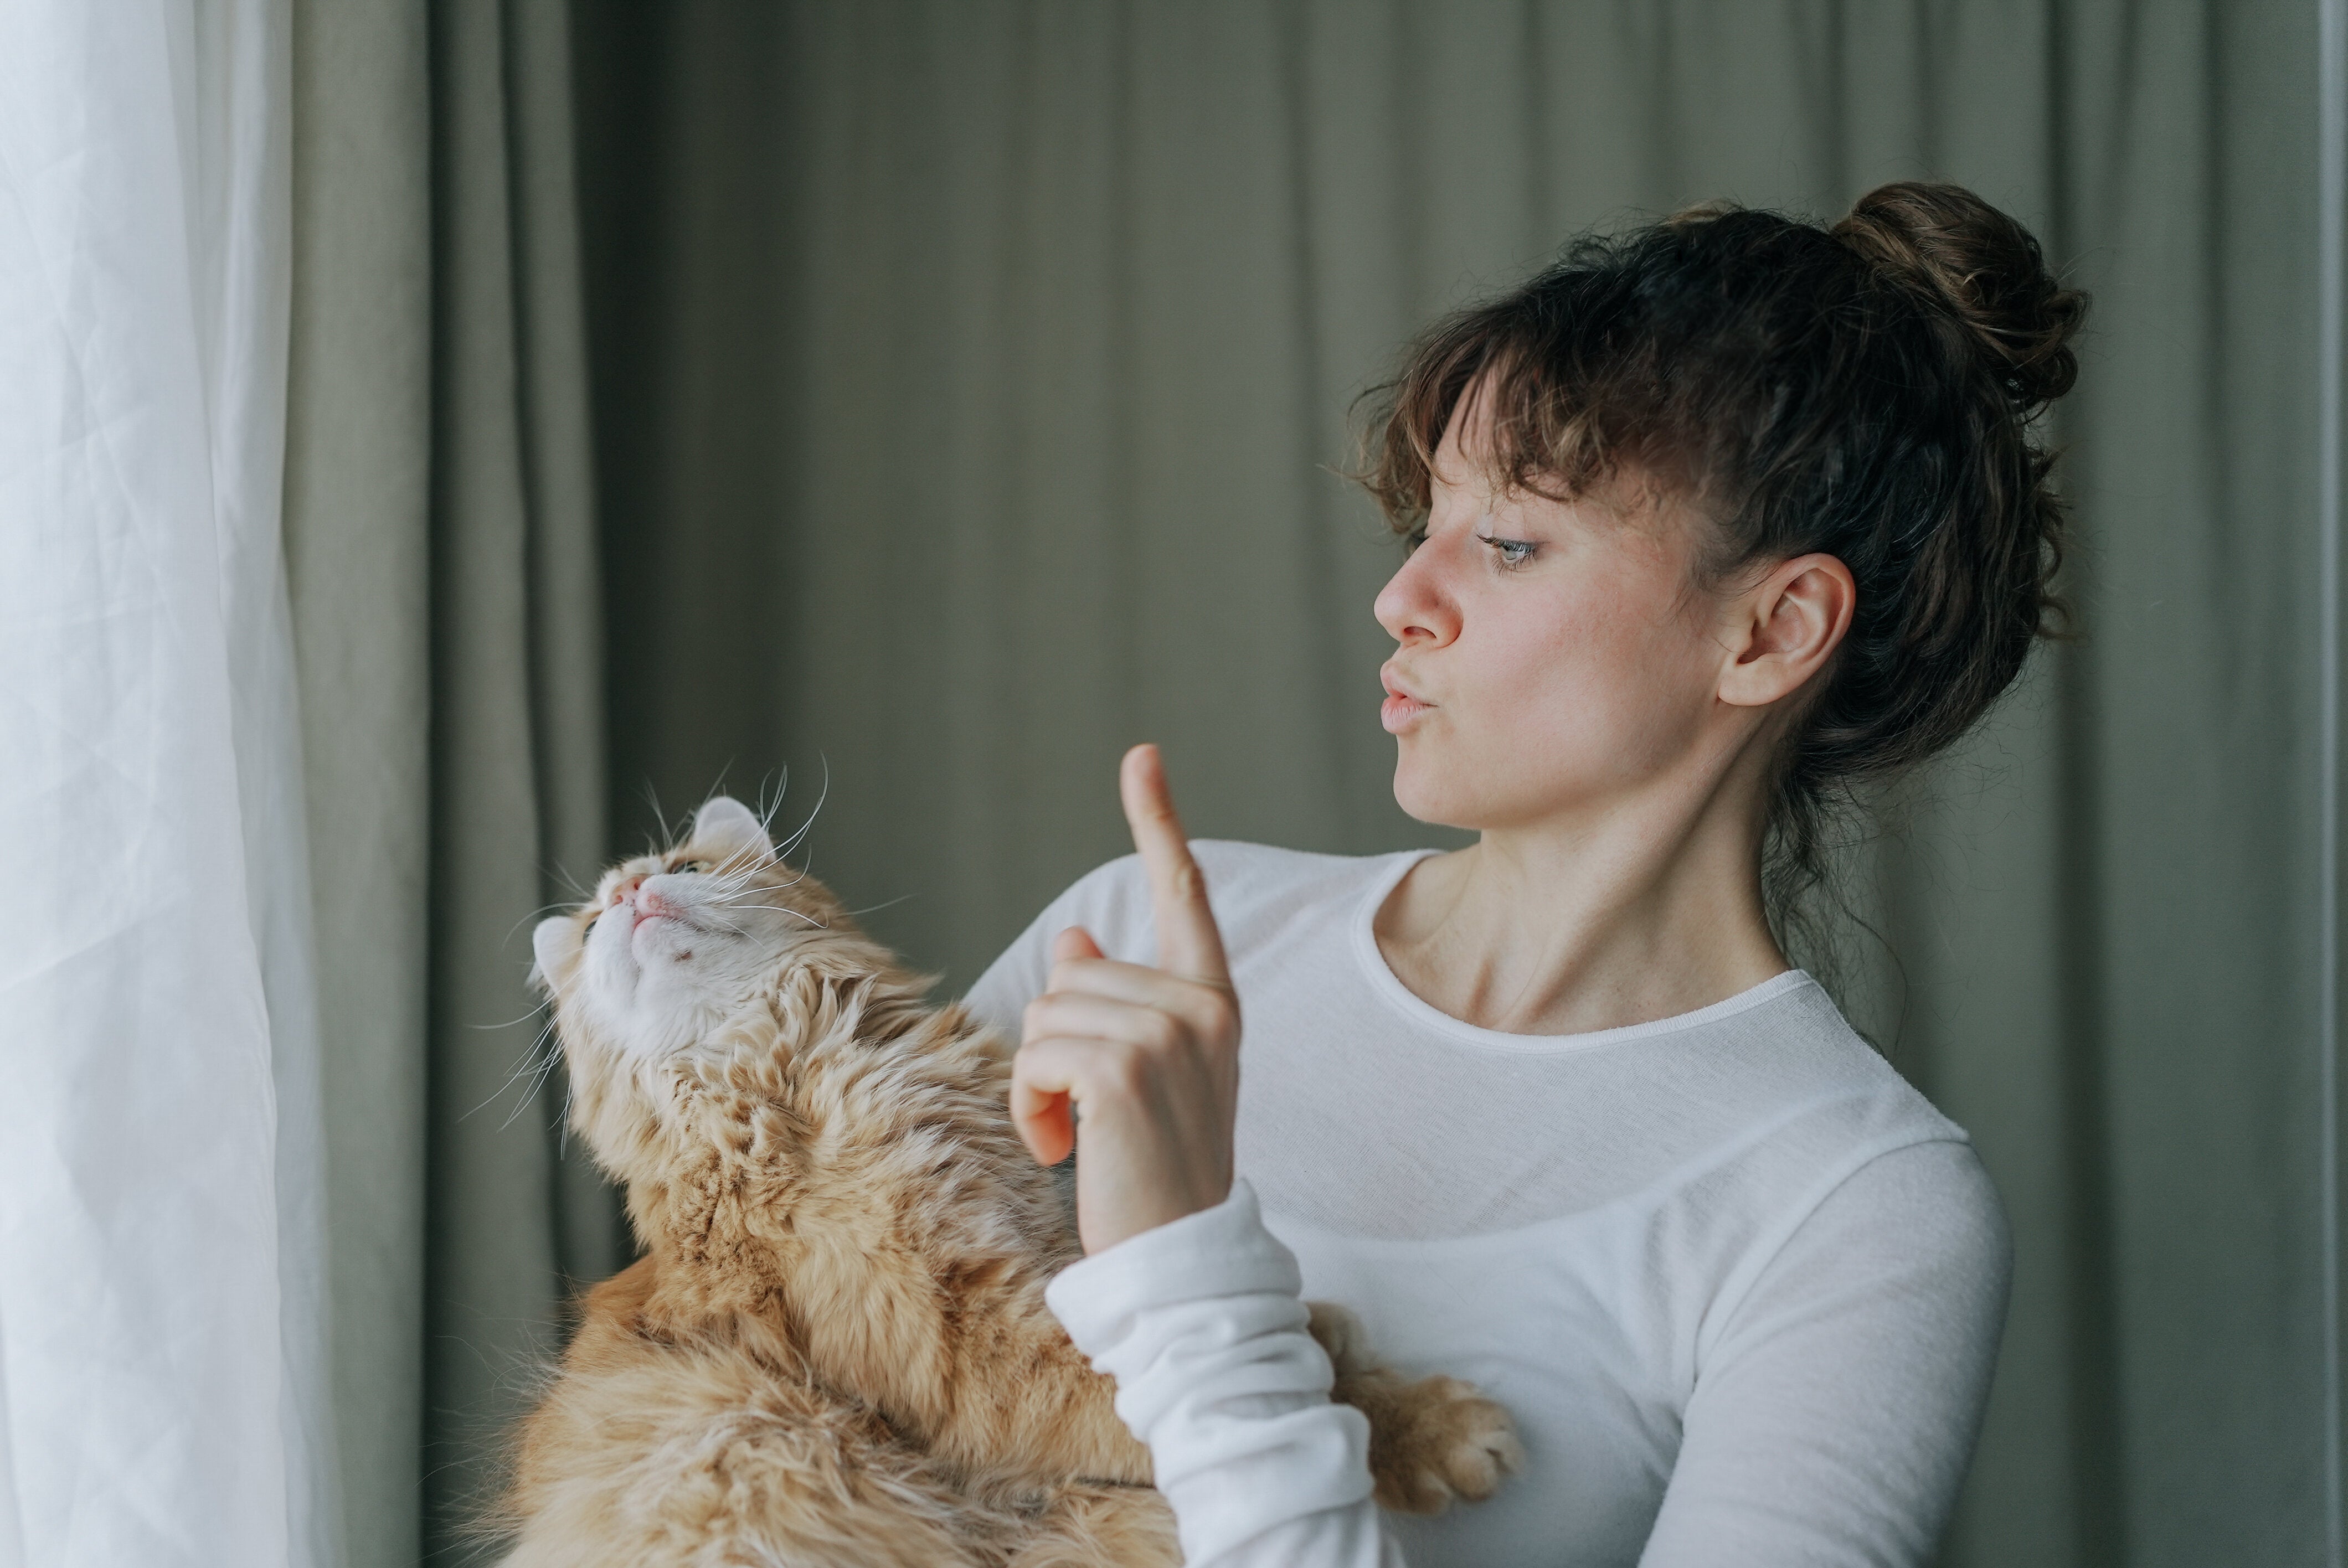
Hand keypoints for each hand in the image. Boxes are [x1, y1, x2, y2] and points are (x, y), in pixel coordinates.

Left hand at [1010, 743, 1240, 1254]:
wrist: (1180, 1257)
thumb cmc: (1154, 1170)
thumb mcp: (1144, 1077)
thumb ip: (1118, 1004)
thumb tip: (1075, 942)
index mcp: (1213, 1002)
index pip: (1182, 894)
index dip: (1158, 821)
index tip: (1142, 756)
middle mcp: (1200, 1008)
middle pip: (1074, 973)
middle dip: (1058, 1043)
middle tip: (1092, 1115)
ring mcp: (1166, 1035)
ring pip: (1048, 1010)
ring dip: (1040, 1080)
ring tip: (1082, 1135)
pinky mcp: (1121, 1068)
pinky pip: (1036, 1053)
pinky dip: (1030, 1106)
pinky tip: (1065, 1148)